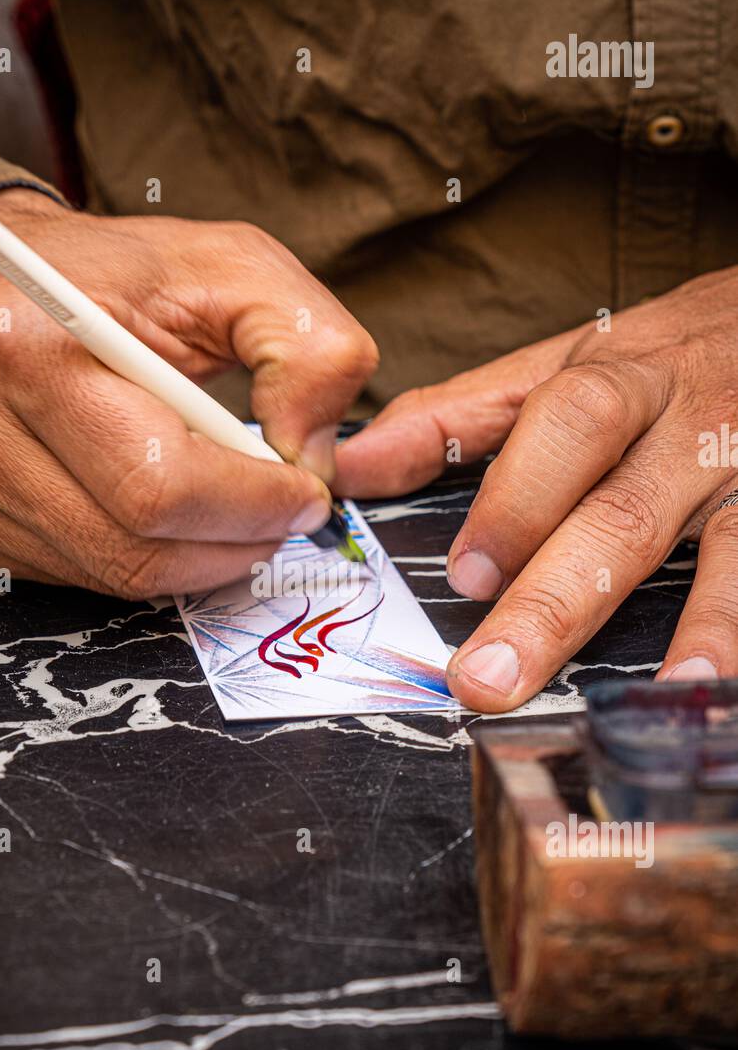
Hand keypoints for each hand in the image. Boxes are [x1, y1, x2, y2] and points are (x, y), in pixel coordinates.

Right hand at [0, 190, 376, 596]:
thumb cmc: (108, 275)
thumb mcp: (231, 266)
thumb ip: (306, 345)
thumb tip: (314, 455)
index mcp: (30, 341)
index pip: (160, 482)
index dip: (252, 505)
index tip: (303, 492)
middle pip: (136, 546)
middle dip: (234, 541)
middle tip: (279, 512)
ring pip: (111, 575)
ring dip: (196, 558)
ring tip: (231, 508)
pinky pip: (77, 576)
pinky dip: (142, 556)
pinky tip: (163, 511)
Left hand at [336, 269, 737, 709]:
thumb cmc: (665, 355)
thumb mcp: (564, 364)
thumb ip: (459, 417)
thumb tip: (350, 465)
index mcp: (621, 381)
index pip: (566, 426)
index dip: (516, 499)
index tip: (467, 576)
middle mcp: (690, 428)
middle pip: (623, 512)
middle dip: (555, 598)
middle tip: (490, 678)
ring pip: (730, 551)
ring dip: (702, 624)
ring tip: (666, 694)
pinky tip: (718, 690)